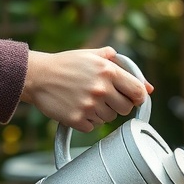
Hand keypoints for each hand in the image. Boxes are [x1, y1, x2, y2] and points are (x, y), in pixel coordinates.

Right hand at [21, 46, 152, 131]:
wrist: (36, 76)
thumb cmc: (66, 65)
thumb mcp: (92, 55)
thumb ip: (120, 65)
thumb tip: (147, 86)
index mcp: (108, 71)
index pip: (138, 91)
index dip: (138, 97)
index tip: (132, 98)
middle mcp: (101, 89)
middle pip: (126, 109)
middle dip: (119, 105)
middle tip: (105, 98)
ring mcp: (89, 106)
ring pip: (109, 119)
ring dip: (101, 113)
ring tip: (86, 100)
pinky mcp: (77, 119)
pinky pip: (93, 127)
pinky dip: (87, 121)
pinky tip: (77, 108)